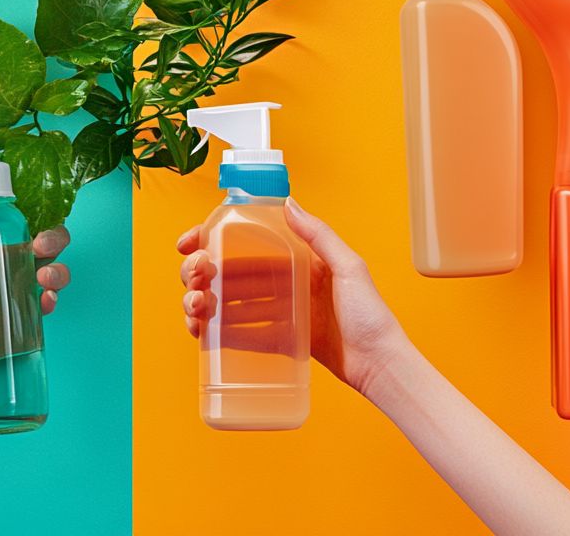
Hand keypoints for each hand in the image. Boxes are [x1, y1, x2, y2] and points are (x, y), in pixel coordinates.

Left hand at [0, 194, 72, 393]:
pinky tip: (46, 301)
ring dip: (56, 271)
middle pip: (34, 248)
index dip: (30, 218)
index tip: (33, 220)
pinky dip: (47, 304)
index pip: (5, 225)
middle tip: (42, 247)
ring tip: (45, 277)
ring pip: (41, 277)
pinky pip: (31, 313)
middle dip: (53, 241)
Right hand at [178, 196, 407, 395]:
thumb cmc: (371, 316)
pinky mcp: (277, 342)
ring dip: (201, 302)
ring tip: (195, 310)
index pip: (245, 242)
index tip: (189, 245)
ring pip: (226, 303)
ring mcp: (278, 314)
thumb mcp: (349, 268)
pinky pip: (239, 334)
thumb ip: (319, 236)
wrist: (380, 365)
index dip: (210, 240)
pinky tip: (202, 333)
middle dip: (199, 274)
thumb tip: (288, 203)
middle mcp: (283, 283)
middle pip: (226, 272)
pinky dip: (216, 332)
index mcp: (297, 260)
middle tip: (195, 281)